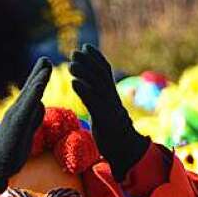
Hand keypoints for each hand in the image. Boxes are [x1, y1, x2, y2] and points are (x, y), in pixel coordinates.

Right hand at [0, 57, 51, 190]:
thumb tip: (41, 103)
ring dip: (37, 81)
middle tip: (45, 59)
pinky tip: (39, 87)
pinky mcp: (16, 125)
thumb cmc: (12, 148)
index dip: (38, 78)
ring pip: (28, 96)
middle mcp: (16, 111)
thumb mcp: (27, 129)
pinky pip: (26, 108)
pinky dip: (33, 96)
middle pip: (29, 89)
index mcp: (21, 112)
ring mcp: (15, 117)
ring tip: (45, 67)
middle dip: (38, 74)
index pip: (31, 93)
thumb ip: (34, 116)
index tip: (45, 63)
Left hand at [69, 44, 148, 179]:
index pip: (106, 72)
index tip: (86, 47)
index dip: (97, 58)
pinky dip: (84, 90)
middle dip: (88, 62)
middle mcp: (112, 98)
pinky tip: (74, 82)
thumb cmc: (114, 133)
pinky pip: (93, 102)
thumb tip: (92, 91)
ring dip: (84, 73)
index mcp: (112, 96)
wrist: (126, 150)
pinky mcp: (104, 119)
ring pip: (97, 86)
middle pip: (100, 75)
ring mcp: (109, 108)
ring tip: (72, 63)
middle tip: (75, 51)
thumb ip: (100, 100)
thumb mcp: (106, 113)